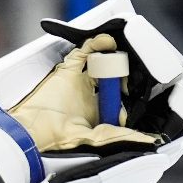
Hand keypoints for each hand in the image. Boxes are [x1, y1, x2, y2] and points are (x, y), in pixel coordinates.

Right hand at [8, 34, 163, 153]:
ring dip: (113, 56)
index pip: (121, 97)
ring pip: (101, 62)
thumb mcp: (98, 139)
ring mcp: (79, 81)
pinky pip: (84, 52)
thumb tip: (150, 140)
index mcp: (99, 112)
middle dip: (125, 71)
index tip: (148, 86)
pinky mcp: (68, 70)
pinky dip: (96, 44)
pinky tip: (107, 42)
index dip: (134, 91)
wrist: (33, 130)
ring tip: (125, 55)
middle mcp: (90, 94)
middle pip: (113, 76)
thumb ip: (122, 136)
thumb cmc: (58, 138)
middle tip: (139, 69)